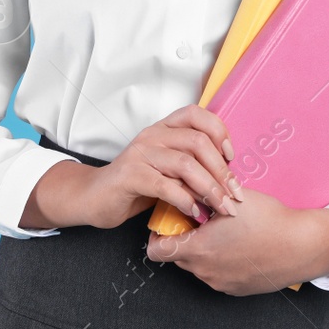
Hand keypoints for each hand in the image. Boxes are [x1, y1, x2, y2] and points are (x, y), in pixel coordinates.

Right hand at [79, 104, 245, 229]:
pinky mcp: (130, 175)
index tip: (232, 158)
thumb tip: (227, 178)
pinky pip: (165, 185)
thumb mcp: (166, 169)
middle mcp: (152, 135)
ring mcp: (140, 153)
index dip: (219, 132)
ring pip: (185, 164)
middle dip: (221, 171)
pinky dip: (185, 200)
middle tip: (234, 196)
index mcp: (163, 128)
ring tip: (220, 208)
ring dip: (209, 188)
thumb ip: (191, 165)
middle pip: (198, 142)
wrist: (94, 197)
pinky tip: (195, 213)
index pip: (197, 115)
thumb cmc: (136, 184)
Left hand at [145, 187, 314, 295]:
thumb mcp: (230, 198)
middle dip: (184, 237)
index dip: (157, 234)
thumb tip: (185, 186)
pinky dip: (220, 260)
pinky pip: (217, 274)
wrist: (302, 245)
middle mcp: (205, 272)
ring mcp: (221, 283)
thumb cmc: (268, 219)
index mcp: (198, 249)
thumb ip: (202, 194)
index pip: (156, 251)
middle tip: (200, 218)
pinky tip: (239, 244)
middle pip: (178, 256)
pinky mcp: (236, 289)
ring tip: (223, 230)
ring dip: (203, 249)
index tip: (169, 220)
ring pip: (198, 265)